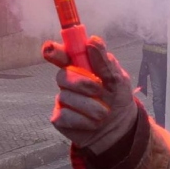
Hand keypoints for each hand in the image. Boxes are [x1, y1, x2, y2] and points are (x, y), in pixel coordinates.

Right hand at [42, 35, 139, 151]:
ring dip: (91, 106)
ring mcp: (62, 99)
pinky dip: (85, 120)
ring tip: (104, 112)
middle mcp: (68, 81)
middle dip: (84, 84)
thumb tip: (92, 40)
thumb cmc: (117, 98)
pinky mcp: (59, 118)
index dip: (54, 51)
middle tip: (100, 91)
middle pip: (62, 76)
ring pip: (67, 98)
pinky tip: (92, 122)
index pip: (62, 55)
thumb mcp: (118, 78)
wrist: (120, 128)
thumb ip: (104, 61)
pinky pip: (66, 116)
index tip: (49, 49)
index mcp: (81, 67)